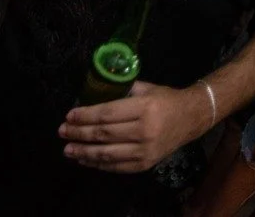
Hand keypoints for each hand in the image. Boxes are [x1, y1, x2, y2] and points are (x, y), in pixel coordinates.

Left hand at [60, 82, 209, 173]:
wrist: (192, 118)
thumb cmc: (164, 99)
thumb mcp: (143, 88)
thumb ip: (119, 89)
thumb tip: (91, 91)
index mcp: (143, 109)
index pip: (106, 114)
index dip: (85, 116)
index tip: (68, 115)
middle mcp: (145, 131)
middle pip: (104, 134)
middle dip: (79, 134)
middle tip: (62, 131)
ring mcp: (146, 150)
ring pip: (109, 153)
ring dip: (85, 152)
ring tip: (68, 149)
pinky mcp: (147, 163)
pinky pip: (119, 166)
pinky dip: (100, 164)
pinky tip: (86, 160)